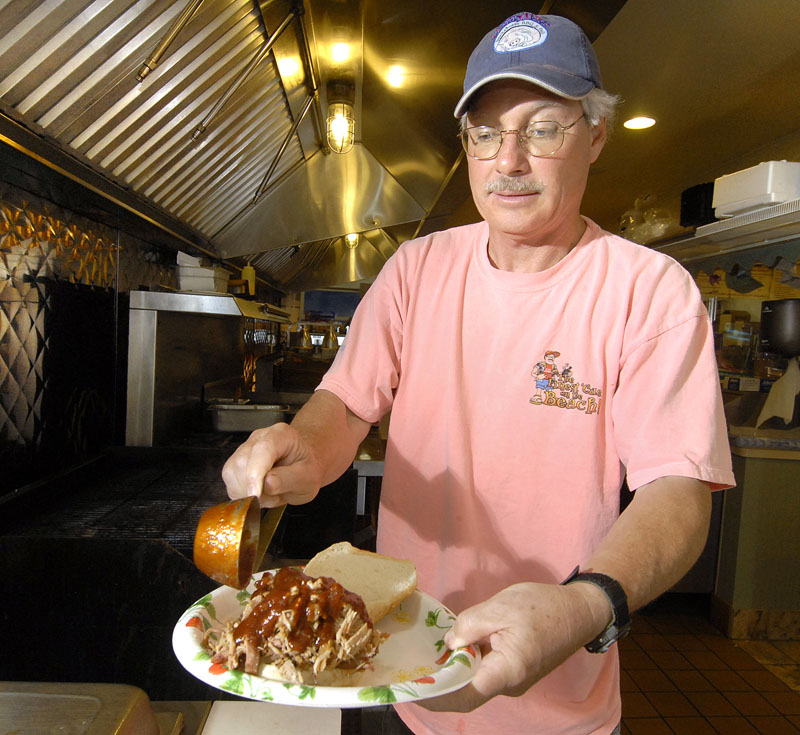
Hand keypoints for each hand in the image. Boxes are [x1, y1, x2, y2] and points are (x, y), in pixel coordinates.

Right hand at [221, 422, 323, 506]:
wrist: (302, 467)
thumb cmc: (306, 469)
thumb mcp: (308, 477)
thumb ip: (289, 479)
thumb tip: (266, 484)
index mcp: (281, 435)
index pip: (262, 450)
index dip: (255, 473)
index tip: (256, 494)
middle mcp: (259, 438)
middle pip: (241, 462)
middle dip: (253, 488)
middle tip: (274, 497)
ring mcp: (245, 450)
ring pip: (231, 473)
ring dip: (248, 493)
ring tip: (270, 495)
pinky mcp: (236, 464)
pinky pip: (230, 483)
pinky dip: (243, 494)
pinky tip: (261, 494)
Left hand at [419, 581, 610, 711]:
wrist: (579, 611)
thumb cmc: (543, 607)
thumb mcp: (500, 607)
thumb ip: (470, 625)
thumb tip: (449, 645)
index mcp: (507, 670)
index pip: (465, 695)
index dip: (436, 695)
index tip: (411, 689)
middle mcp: (509, 684)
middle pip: (467, 689)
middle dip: (439, 679)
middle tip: (411, 664)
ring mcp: (512, 680)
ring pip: (475, 679)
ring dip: (453, 668)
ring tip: (427, 653)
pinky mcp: (514, 670)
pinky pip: (485, 670)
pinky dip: (467, 661)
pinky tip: (453, 645)